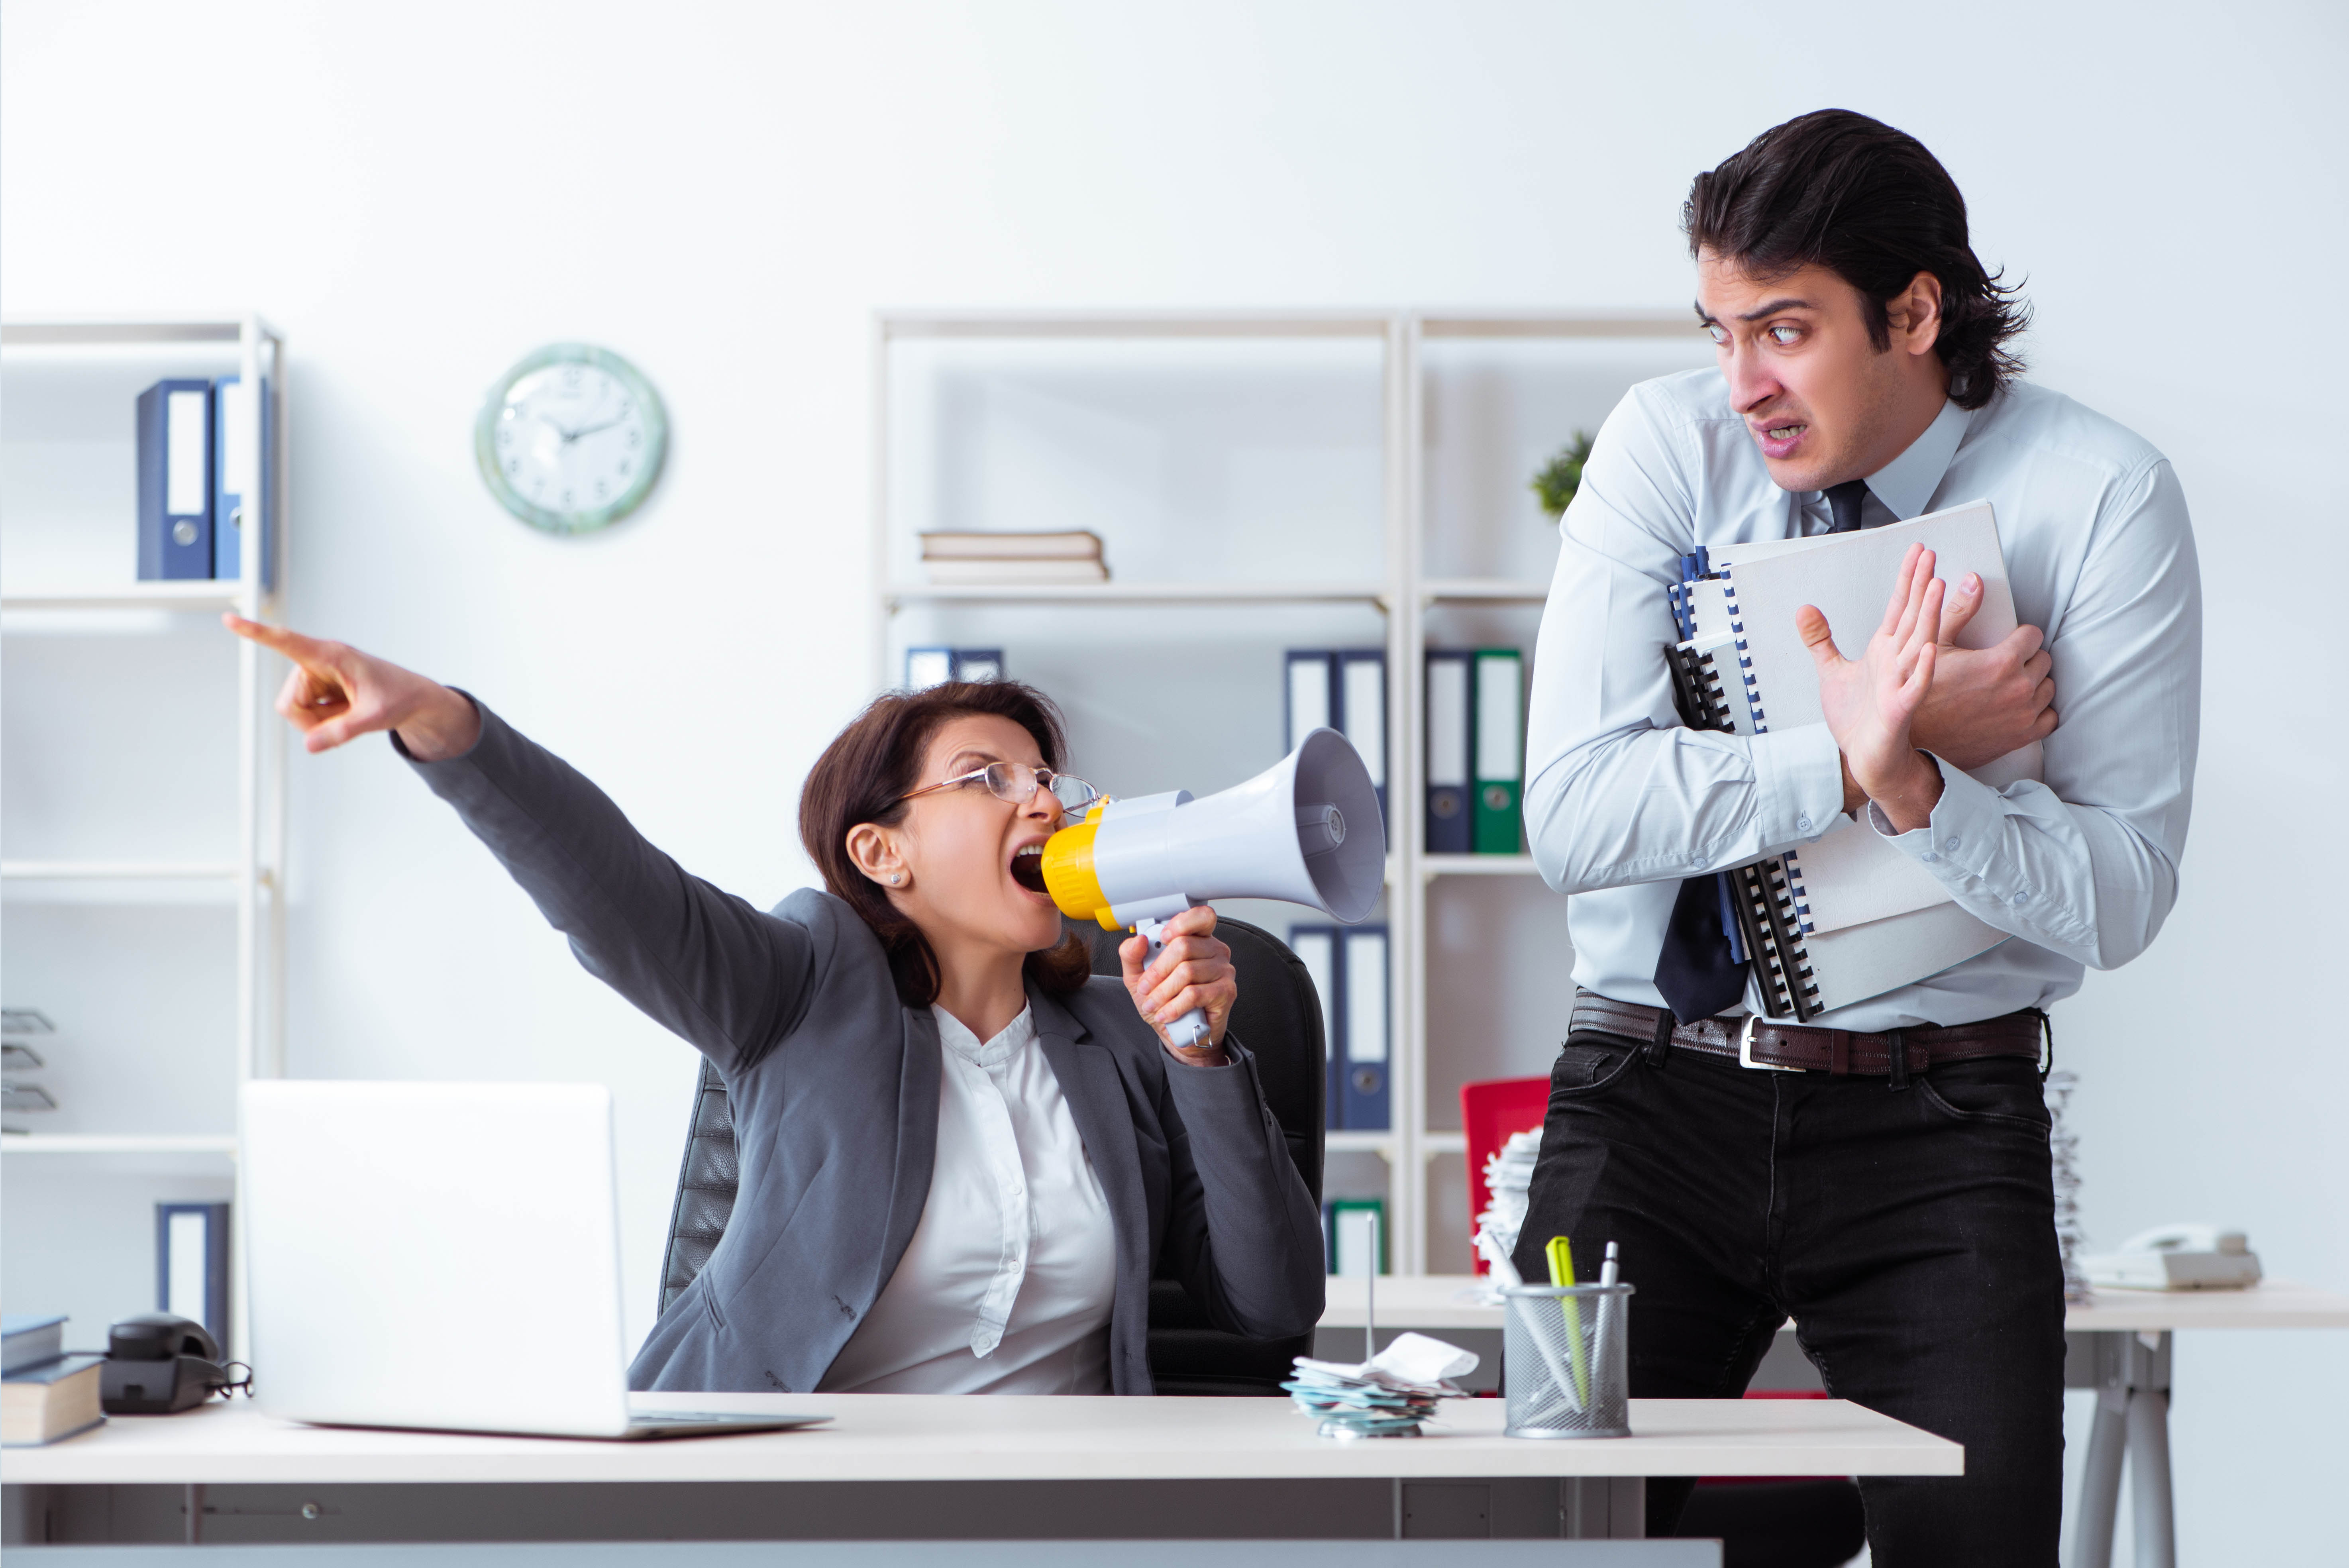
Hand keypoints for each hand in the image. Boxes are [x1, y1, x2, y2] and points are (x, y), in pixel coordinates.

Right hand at [222, 615, 481, 759]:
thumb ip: (343, 731)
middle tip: (346, 720)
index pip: (286, 642)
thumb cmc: (398, 697)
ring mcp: (315, 677)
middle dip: (310, 721)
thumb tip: (309, 745)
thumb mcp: (375, 717)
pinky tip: (345, 712)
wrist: (413, 699)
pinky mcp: (317, 689)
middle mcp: (317, 662)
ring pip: (294, 712)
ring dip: (318, 722)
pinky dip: (323, 722)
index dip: (256, 632)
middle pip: (289, 703)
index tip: (230, 619)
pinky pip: (305, 715)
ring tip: (349, 712)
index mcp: (331, 655)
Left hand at [1119, 904, 1236, 1061]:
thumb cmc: (1164, 1001)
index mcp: (1197, 939)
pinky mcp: (1226, 992)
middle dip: (1157, 970)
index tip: (1162, 938)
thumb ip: (1132, 955)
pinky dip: (1174, 1006)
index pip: (1201, 916)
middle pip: (1184, 946)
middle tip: (1145, 987)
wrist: (1179, 1033)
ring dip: (1162, 992)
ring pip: (1187, 972)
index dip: (1181, 923)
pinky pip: (1195, 994)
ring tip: (1153, 1004)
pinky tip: (1166, 1014)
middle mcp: (1215, 950)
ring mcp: (1224, 970)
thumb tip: (1138, 940)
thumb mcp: (1139, 977)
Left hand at [1798, 543, 1945, 831]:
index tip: (1918, 551)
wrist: (1862, 756)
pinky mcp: (1899, 708)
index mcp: (1883, 650)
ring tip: (1936, 586)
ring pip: (1916, 643)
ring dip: (1927, 615)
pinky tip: (1926, 650)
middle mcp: (1896, 661)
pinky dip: (1920, 669)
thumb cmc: (1856, 717)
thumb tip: (1803, 609)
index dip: (1907, 578)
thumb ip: (1820, 639)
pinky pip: (1914, 686)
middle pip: (1911, 616)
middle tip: (1930, 554)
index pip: (1898, 606)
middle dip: (1920, 585)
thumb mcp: (1831, 671)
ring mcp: (1900, 683)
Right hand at [1907, 570, 2057, 769]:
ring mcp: (2024, 714)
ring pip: (2048, 687)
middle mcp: (2019, 688)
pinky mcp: (2023, 736)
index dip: (2019, 635)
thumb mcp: (1933, 646)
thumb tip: (1974, 580)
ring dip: (2034, 683)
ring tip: (2009, 684)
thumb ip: (1958, 610)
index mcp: (2001, 662)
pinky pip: (2050, 718)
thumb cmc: (1921, 694)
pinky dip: (2039, 711)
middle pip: (2043, 660)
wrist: (1916, 742)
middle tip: (2004, 663)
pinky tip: (2019, 707)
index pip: (2033, 635)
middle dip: (2026, 658)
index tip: (2006, 641)